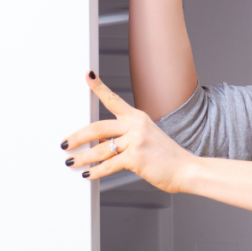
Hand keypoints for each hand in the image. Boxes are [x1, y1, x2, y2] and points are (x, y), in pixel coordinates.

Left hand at [62, 71, 195, 192]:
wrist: (186, 169)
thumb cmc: (167, 157)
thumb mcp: (147, 139)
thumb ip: (125, 138)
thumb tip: (100, 145)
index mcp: (138, 117)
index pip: (113, 99)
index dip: (98, 87)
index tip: (87, 75)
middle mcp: (136, 126)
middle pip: (98, 127)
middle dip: (77, 137)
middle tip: (65, 144)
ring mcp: (136, 141)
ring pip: (100, 149)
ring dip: (82, 157)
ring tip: (72, 162)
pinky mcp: (136, 158)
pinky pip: (108, 165)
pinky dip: (96, 172)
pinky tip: (89, 174)